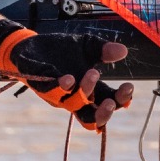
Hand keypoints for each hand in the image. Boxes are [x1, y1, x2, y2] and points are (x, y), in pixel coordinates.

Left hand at [0, 22, 132, 129]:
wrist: (30, 42)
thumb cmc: (61, 50)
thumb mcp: (86, 45)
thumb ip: (103, 49)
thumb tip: (123, 50)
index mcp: (90, 88)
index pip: (109, 102)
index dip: (121, 100)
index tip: (129, 86)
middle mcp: (73, 96)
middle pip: (92, 118)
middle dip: (104, 113)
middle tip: (111, 101)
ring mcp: (55, 93)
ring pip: (72, 105)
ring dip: (84, 92)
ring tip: (93, 72)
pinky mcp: (38, 83)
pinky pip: (49, 91)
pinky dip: (59, 87)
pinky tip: (68, 78)